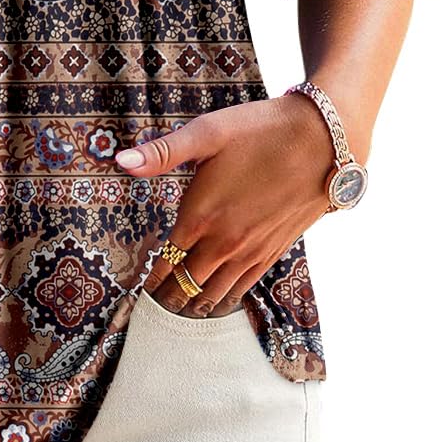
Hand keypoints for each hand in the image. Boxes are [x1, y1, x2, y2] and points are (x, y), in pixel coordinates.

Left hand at [114, 93, 356, 317]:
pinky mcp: (276, 249)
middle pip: (189, 282)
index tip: (141, 290)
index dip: (152, 278)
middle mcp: (225, 241)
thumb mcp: (207, 133)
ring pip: (216, 290)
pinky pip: (245, 285)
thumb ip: (162, 153)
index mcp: (200, 215)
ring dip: (197, 302)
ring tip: (183, 310)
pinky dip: (228, 297)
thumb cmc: (260, 131)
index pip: (167, 259)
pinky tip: (221, 299)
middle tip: (156, 306)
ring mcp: (252, 249)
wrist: (322, 141)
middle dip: (170, 296)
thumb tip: (120, 161)